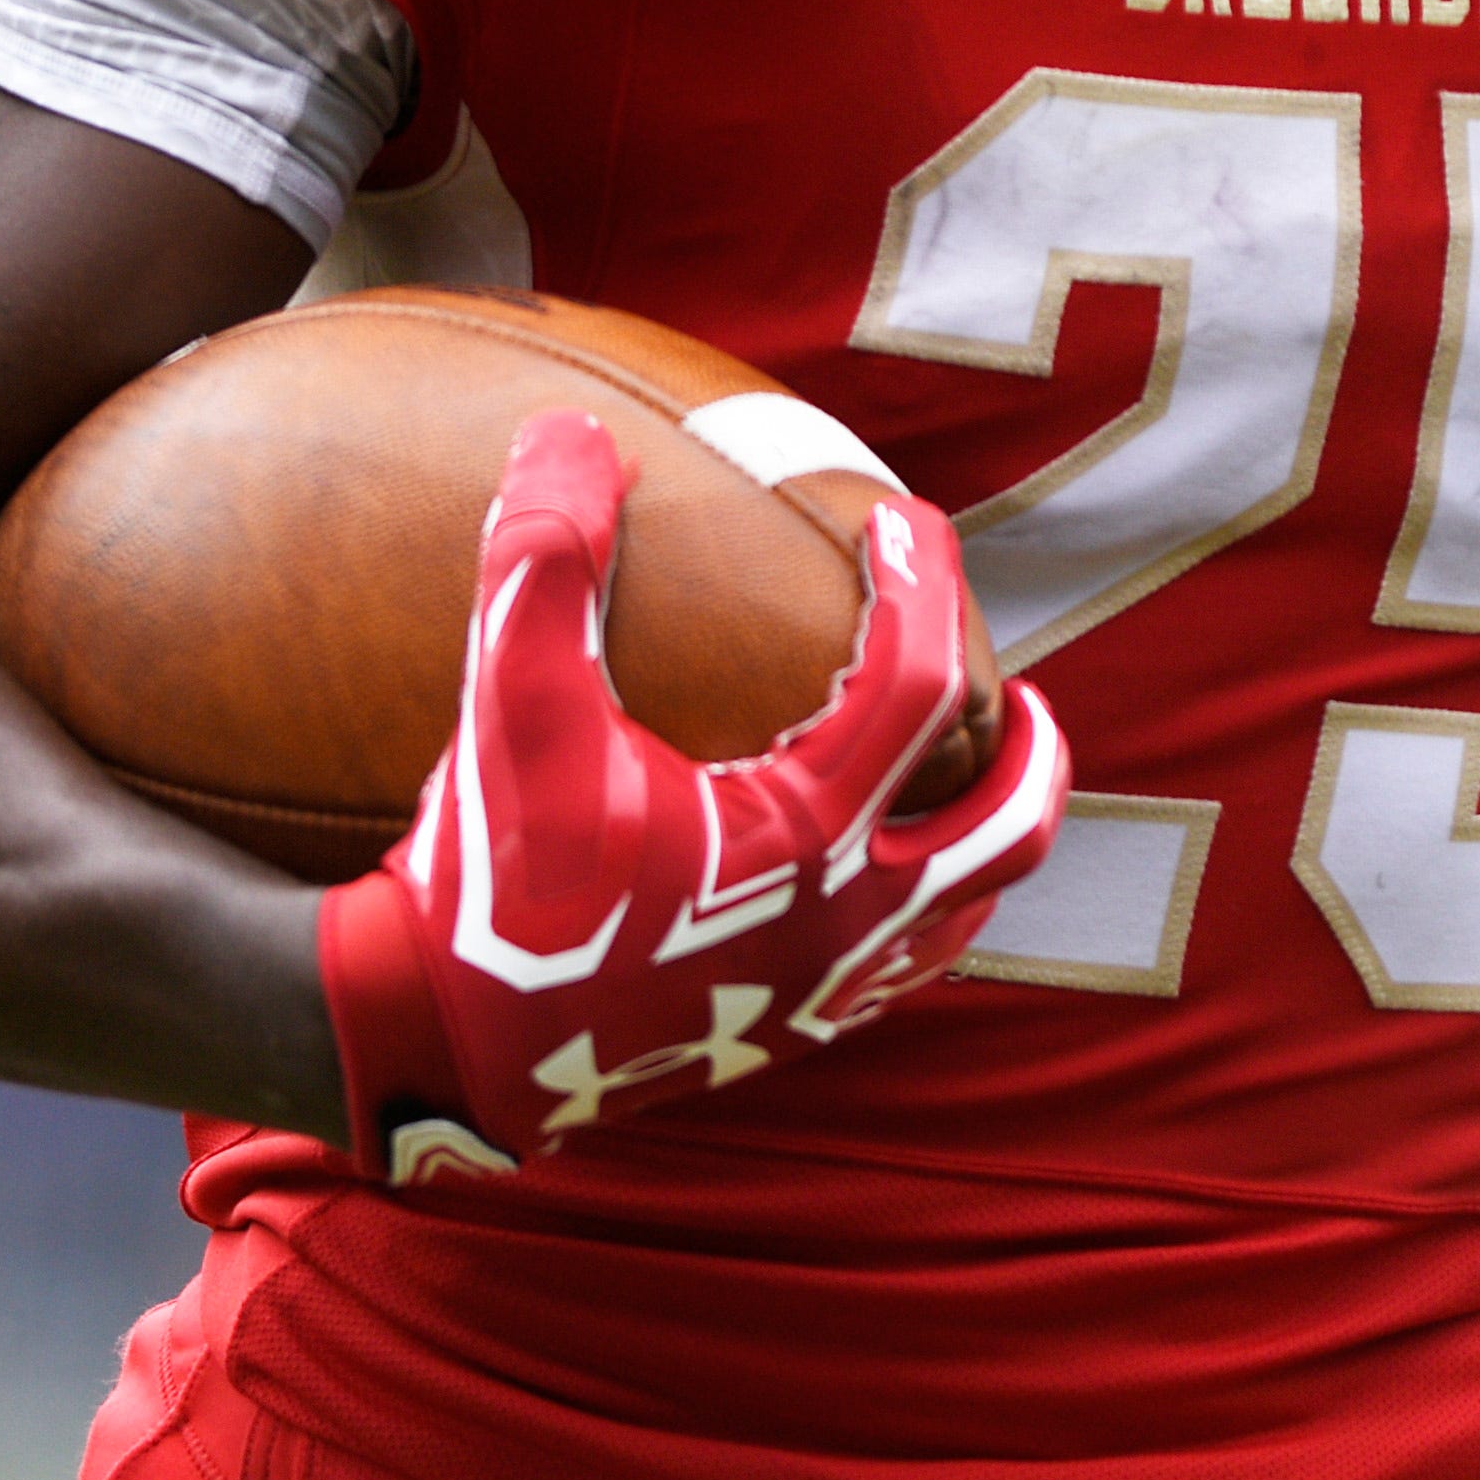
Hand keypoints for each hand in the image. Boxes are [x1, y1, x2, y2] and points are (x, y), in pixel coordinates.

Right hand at [310, 413, 1069, 1186]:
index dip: (920, 579)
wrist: (449, 1046)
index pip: (918, 677)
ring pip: (969, 909)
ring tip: (968, 777)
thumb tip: (565, 433)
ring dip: (987, 833)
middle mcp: (845, 918)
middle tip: (1019, 688)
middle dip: (1030, 748)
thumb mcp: (510, 709)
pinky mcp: (791, 1038)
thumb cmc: (488, 876)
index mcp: (803, 830)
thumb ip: (541, 561)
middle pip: (1009, 823)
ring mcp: (827, 990)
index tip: (898, 519)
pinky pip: (904, 973)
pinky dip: (927, 911)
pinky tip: (884, 879)